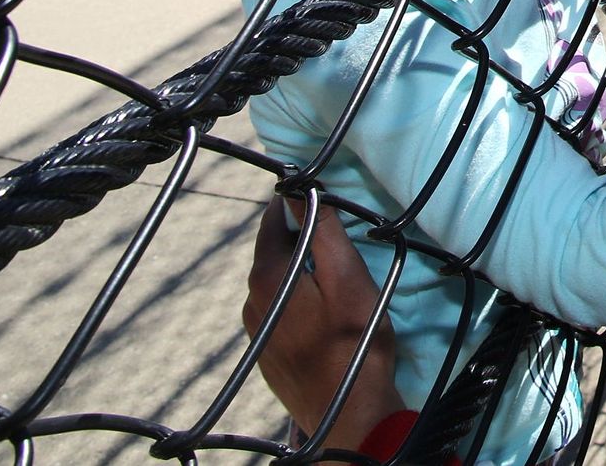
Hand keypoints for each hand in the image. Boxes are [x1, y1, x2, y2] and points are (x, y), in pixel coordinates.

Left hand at [242, 197, 404, 447]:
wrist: (349, 415)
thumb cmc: (354, 341)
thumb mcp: (348, 276)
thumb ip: (323, 229)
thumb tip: (299, 189)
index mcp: (267, 275)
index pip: (274, 219)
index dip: (298, 204)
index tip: (323, 201)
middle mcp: (252, 300)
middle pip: (275, 250)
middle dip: (303, 239)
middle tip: (340, 243)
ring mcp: (256, 330)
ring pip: (278, 282)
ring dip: (301, 272)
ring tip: (336, 281)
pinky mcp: (267, 353)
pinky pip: (280, 310)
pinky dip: (298, 301)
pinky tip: (325, 315)